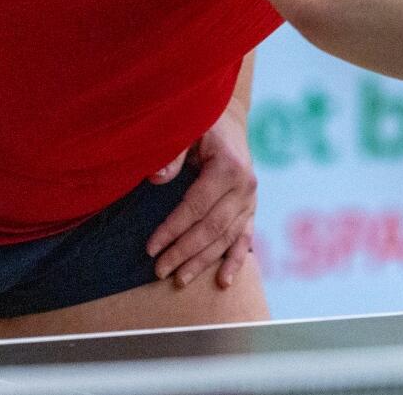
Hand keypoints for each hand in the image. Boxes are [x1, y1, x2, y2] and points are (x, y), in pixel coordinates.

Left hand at [145, 107, 257, 289]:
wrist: (229, 122)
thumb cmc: (201, 124)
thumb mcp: (187, 129)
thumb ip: (172, 153)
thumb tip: (156, 179)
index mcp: (228, 166)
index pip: (196, 206)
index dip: (172, 229)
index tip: (151, 247)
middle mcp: (245, 186)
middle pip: (212, 227)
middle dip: (184, 251)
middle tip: (159, 270)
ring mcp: (251, 199)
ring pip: (226, 238)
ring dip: (202, 261)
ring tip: (179, 279)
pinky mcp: (252, 209)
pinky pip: (245, 238)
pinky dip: (235, 261)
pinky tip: (223, 281)